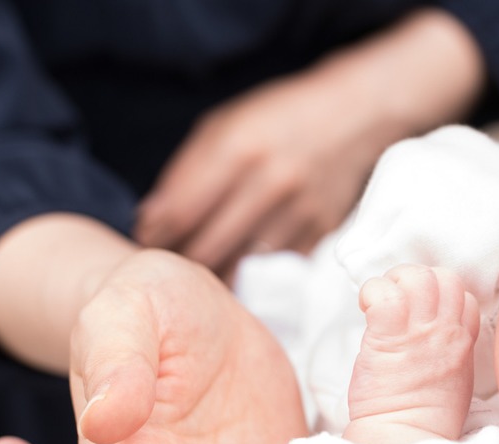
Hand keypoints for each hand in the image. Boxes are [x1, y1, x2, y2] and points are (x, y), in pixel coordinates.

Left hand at [134, 67, 378, 269]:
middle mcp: (271, 182)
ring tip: (202, 264)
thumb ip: (187, 170)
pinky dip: (252, 268)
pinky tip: (241, 259)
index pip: (182, 211)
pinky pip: (273, 266)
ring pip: (240, 265)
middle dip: (181, 259)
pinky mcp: (320, 232)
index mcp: (239, 147)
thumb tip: (151, 221)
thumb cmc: (277, 118)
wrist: (352, 117)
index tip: (146, 241)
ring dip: (215, 271)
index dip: (156, 235)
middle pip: (208, 247)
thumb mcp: (226, 125)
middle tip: (170, 260)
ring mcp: (299, 211)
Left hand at [345, 265, 478, 443]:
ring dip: (393, 281)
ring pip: (417, 277)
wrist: (404, 438)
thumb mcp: (454, 380)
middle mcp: (446, 333)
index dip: (441, 295)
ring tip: (380, 301)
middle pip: (446, 277)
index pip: (465, 296)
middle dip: (417, 278)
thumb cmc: (422, 418)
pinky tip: (364, 307)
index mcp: (463, 344)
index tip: (420, 312)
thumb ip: (448, 350)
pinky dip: (371, 291)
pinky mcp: (388, 337)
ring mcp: (419, 333)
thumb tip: (431, 332)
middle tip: (396, 300)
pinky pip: (383, 293)